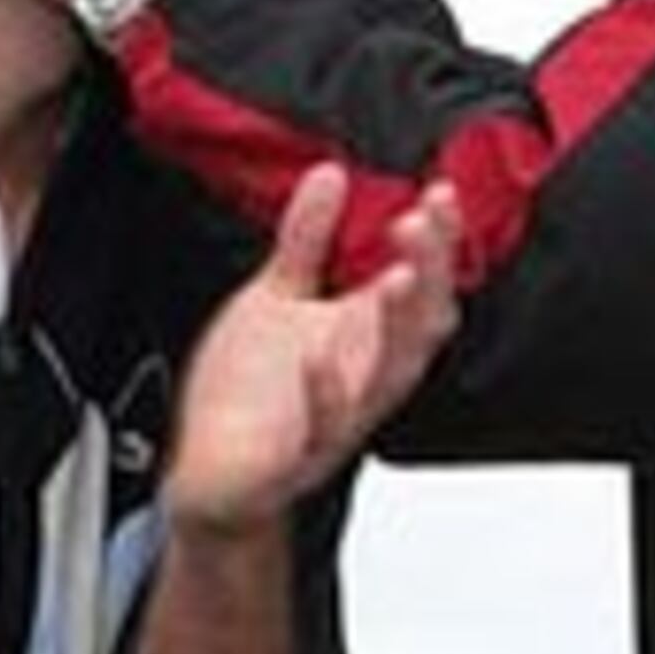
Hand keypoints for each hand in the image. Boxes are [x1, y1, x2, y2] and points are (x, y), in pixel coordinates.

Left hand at [166, 169, 460, 534]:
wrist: (216, 478)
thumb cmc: (252, 396)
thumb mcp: (274, 299)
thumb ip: (305, 239)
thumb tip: (331, 175)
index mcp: (365, 337)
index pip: (420, 285)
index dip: (438, 242)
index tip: (438, 193)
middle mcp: (363, 377)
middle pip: (419, 325)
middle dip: (428, 272)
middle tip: (420, 221)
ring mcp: (338, 418)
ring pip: (386, 376)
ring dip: (394, 328)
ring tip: (396, 277)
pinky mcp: (300, 455)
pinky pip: (322, 428)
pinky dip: (323, 394)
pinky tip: (316, 359)